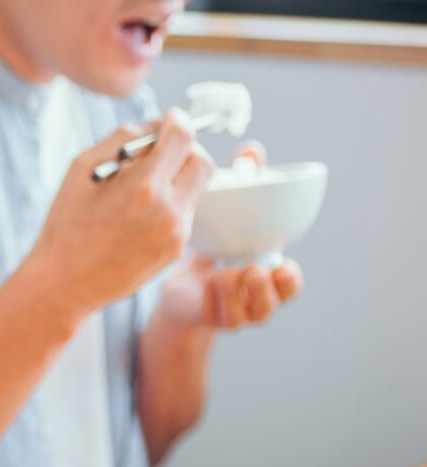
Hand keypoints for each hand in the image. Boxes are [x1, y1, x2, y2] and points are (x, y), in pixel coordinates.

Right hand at [28, 109, 214, 328]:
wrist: (65, 282)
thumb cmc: (67, 223)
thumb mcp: (81, 169)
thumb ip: (121, 139)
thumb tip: (154, 125)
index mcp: (143, 186)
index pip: (183, 137)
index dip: (177, 121)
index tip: (169, 120)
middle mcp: (168, 209)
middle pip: (202, 160)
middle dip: (185, 148)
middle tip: (162, 150)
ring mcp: (176, 233)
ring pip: (196, 188)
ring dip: (177, 177)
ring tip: (143, 186)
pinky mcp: (175, 250)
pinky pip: (184, 213)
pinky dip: (170, 203)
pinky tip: (139, 214)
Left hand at [156, 142, 302, 330]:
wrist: (177, 278)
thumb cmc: (210, 243)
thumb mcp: (229, 214)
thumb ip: (247, 184)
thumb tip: (252, 149)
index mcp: (265, 274)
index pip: (290, 283)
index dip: (290, 279)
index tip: (282, 264)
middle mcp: (254, 297)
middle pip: (273, 303)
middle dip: (266, 288)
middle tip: (251, 268)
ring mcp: (233, 311)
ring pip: (247, 314)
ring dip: (237, 293)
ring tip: (223, 274)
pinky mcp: (207, 317)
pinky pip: (219, 316)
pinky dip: (216, 300)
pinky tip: (206, 283)